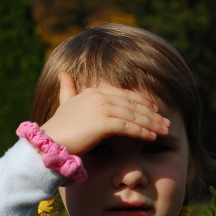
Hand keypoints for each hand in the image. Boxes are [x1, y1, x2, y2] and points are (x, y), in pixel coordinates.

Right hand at [40, 72, 169, 154]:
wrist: (48, 142)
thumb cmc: (58, 127)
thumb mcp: (64, 103)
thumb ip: (67, 88)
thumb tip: (63, 73)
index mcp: (93, 91)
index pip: (124, 94)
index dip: (142, 102)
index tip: (156, 109)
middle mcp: (98, 95)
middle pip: (133, 104)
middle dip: (152, 113)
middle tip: (167, 122)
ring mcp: (100, 108)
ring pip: (133, 115)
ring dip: (152, 123)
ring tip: (165, 131)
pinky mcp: (102, 122)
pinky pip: (128, 127)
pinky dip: (142, 131)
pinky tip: (152, 137)